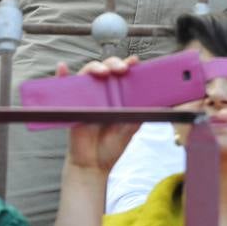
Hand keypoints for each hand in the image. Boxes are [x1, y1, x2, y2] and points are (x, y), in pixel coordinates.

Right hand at [60, 58, 141, 174]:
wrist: (94, 163)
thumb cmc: (113, 145)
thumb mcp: (132, 126)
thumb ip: (143, 112)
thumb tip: (164, 102)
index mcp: (120, 95)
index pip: (124, 74)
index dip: (129, 65)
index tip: (136, 62)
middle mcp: (103, 92)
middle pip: (107, 69)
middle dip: (114, 63)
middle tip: (122, 69)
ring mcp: (87, 97)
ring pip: (88, 74)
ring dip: (94, 67)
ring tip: (103, 72)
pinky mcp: (72, 105)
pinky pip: (64, 88)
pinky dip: (62, 76)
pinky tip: (63, 68)